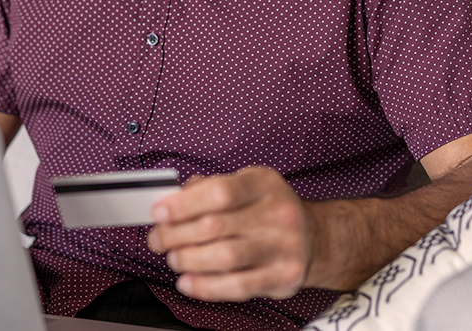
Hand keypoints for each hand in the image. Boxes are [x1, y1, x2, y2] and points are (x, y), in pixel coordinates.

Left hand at [147, 166, 315, 301]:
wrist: (313, 238)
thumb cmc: (268, 211)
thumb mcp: (245, 186)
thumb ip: (208, 188)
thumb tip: (170, 201)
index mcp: (265, 184)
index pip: (219, 191)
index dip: (182, 204)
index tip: (159, 213)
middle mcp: (279, 213)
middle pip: (215, 226)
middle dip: (176, 235)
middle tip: (159, 240)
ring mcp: (285, 246)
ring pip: (224, 257)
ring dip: (188, 260)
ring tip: (175, 259)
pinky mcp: (284, 276)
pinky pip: (238, 286)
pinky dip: (205, 287)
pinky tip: (189, 282)